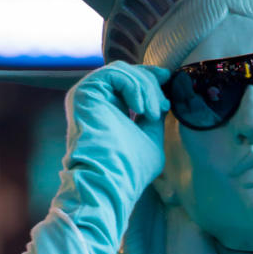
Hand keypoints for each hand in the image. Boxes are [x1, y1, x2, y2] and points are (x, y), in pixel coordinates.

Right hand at [63, 63, 170, 204]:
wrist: (110, 181)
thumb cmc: (130, 169)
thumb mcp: (150, 138)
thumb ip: (153, 117)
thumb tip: (163, 98)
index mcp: (109, 109)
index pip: (128, 82)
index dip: (149, 77)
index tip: (168, 79)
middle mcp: (96, 100)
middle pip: (127, 73)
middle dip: (150, 82)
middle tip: (163, 104)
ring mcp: (88, 96)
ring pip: (122, 71)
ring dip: (145, 88)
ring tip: (153, 113)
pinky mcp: (84, 93)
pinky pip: (114, 74)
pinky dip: (133, 86)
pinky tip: (141, 108)